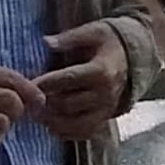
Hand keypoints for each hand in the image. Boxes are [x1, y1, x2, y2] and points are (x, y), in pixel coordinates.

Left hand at [37, 22, 130, 140]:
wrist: (137, 57)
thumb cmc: (110, 41)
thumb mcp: (93, 32)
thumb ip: (69, 38)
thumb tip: (46, 42)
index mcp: (101, 71)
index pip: (69, 79)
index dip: (47, 83)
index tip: (28, 83)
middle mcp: (105, 94)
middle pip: (69, 104)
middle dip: (46, 103)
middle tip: (27, 100)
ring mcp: (106, 109)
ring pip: (75, 123)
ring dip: (53, 121)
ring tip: (36, 114)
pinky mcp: (106, 119)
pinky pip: (85, 133)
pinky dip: (67, 133)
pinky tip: (51, 125)